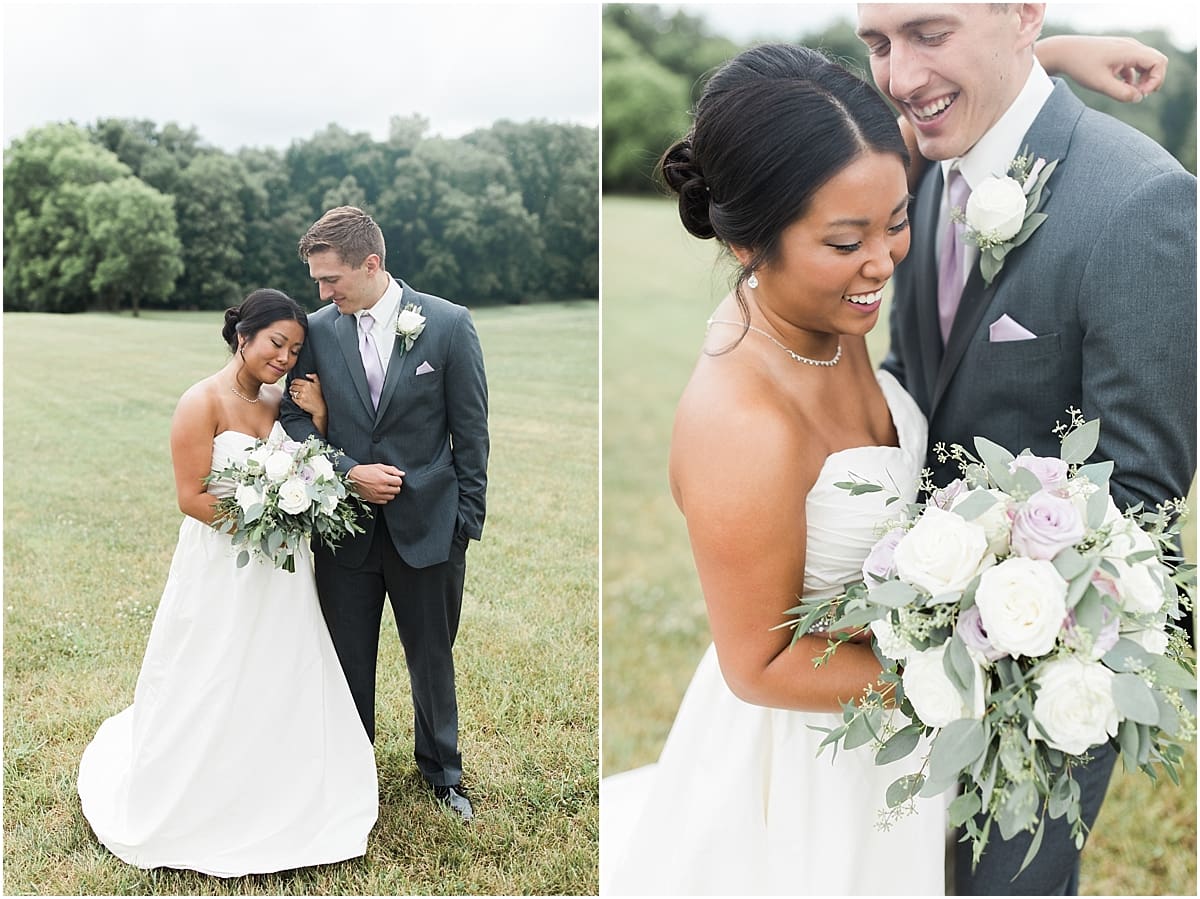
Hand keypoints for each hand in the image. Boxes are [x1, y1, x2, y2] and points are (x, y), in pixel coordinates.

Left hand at [289, 373, 324, 417]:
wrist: (322, 407)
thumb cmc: (321, 396)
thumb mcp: (319, 384)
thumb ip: (314, 377)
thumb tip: (307, 375)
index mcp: (308, 384)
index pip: (296, 381)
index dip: (293, 382)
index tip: (293, 383)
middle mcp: (304, 389)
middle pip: (293, 387)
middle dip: (292, 388)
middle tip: (292, 389)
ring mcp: (302, 396)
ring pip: (293, 393)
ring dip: (293, 393)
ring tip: (295, 394)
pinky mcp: (300, 402)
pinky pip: (293, 399)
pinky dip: (294, 398)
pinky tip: (297, 398)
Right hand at [348, 463, 404, 503]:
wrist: (353, 477)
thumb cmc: (366, 471)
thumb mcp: (379, 466)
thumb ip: (392, 470)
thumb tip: (402, 474)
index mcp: (384, 479)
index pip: (399, 482)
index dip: (397, 479)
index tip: (393, 478)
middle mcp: (382, 488)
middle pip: (397, 490)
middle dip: (395, 486)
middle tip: (389, 482)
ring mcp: (377, 495)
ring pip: (392, 497)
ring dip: (390, 492)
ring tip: (385, 487)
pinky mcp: (373, 500)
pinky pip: (385, 502)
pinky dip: (384, 497)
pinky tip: (381, 492)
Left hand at [1036, 35, 1167, 102]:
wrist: (1063, 52)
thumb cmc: (1080, 66)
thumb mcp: (1100, 83)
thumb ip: (1121, 93)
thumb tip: (1138, 98)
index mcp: (1130, 51)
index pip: (1159, 62)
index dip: (1156, 80)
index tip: (1141, 94)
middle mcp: (1131, 46)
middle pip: (1156, 62)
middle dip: (1152, 81)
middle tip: (1137, 95)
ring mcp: (1125, 48)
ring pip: (1145, 64)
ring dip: (1142, 80)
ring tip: (1129, 93)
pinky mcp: (1118, 53)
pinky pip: (1134, 65)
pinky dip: (1132, 77)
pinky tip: (1121, 88)